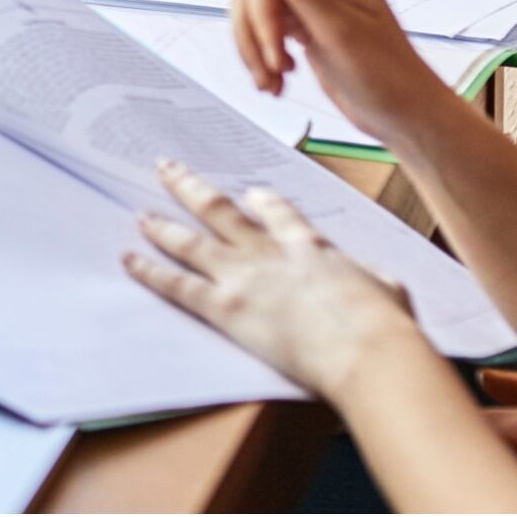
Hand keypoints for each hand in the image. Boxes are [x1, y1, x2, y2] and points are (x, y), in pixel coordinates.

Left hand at [122, 160, 421, 399]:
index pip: (281, 215)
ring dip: (162, 225)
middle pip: (220, 211)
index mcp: (310, 247)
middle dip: (190, 187)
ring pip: (191, 241)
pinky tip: (129, 259)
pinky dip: (150, 271)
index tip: (250, 193)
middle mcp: (269, 253)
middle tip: (167, 168)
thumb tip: (375, 282)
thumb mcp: (387, 291)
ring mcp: (243, 276)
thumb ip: (372, 280)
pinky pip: (178, 285)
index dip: (263, 203)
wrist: (365, 348)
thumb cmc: (384, 326)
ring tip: (140, 214)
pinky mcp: (226, 307)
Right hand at [228, 0, 463, 147]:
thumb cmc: (387, 75)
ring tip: (272, 84)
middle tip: (272, 72)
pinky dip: (260, 57)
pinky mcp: (300, 22)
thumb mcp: (342, 32)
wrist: (402, 112)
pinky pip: (261, 29)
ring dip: (253, 50)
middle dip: (255, 37)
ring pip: (250, 11)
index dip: (263, 16)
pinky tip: (277, 80)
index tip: (274, 55)